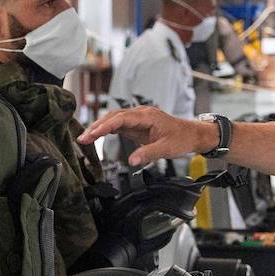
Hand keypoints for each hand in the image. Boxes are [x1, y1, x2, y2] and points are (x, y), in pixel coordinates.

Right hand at [78, 107, 213, 166]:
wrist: (192, 134)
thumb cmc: (182, 138)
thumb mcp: (166, 149)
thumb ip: (148, 154)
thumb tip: (131, 161)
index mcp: (147, 116)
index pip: (120, 119)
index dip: (104, 126)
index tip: (92, 134)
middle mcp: (141, 114)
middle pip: (114, 117)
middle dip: (97, 127)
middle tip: (82, 138)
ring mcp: (138, 118)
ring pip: (114, 119)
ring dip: (100, 128)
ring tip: (86, 138)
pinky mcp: (138, 124)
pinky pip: (119, 124)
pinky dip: (107, 129)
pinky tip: (97, 136)